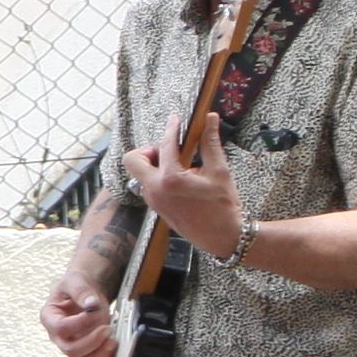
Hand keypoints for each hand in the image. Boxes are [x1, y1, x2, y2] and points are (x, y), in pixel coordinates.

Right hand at [41, 270, 118, 356]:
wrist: (86, 293)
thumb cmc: (76, 287)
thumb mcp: (75, 280)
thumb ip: (81, 291)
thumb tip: (91, 304)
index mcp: (50, 318)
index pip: (61, 328)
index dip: (80, 323)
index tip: (95, 311)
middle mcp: (58, 336)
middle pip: (70, 350)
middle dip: (92, 341)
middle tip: (107, 328)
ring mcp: (71, 346)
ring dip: (99, 355)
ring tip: (112, 341)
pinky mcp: (85, 352)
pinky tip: (113, 346)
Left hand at [122, 107, 244, 269]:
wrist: (221, 236)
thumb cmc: (223, 206)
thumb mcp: (220, 172)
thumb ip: (211, 143)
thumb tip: (210, 119)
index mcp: (171, 178)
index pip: (166, 145)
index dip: (172, 129)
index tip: (176, 120)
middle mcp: (155, 189)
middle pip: (132, 159)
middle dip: (148, 150)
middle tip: (170, 152)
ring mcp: (152, 199)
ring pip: (139, 172)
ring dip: (154, 164)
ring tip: (181, 167)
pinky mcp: (154, 206)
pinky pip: (147, 184)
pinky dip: (159, 176)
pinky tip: (180, 179)